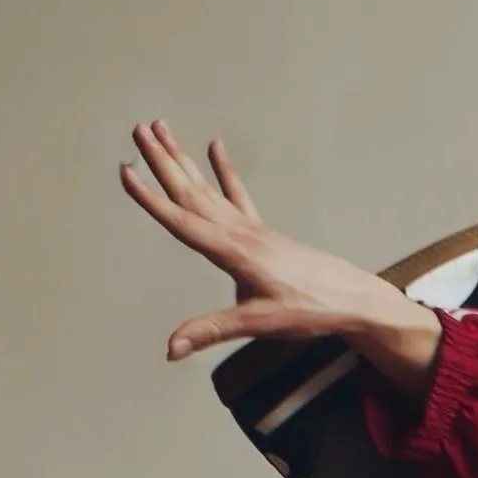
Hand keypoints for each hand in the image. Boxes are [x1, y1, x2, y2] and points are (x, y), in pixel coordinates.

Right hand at [119, 120, 439, 386]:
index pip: (182, 221)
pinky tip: (215, 146)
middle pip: (192, 191)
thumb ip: (211, 330)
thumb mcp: (258, 323)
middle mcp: (240, 231)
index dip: (151, 199)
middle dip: (162, 160)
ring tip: (161, 130)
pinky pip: (238, 193)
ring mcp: (251, 228)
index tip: (126, 172)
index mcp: (234, 251)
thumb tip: (171, 347)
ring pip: (208, 186)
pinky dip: (224, 170)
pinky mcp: (262, 231)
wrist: (352, 299)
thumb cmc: (309, 310)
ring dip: (183, 158)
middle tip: (137, 130)